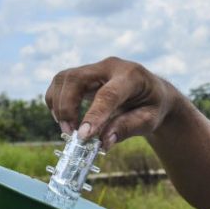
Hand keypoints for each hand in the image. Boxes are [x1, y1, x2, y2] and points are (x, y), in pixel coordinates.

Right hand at [45, 57, 182, 148]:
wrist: (153, 93)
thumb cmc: (152, 106)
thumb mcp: (149, 120)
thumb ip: (127, 128)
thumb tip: (103, 142)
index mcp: (132, 76)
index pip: (108, 94)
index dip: (93, 115)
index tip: (82, 136)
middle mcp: (110, 66)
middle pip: (76, 79)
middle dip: (67, 108)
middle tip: (71, 134)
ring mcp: (95, 68)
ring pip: (64, 79)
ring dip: (59, 106)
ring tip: (69, 130)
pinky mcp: (84, 75)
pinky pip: (60, 83)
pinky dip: (56, 102)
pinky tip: (66, 119)